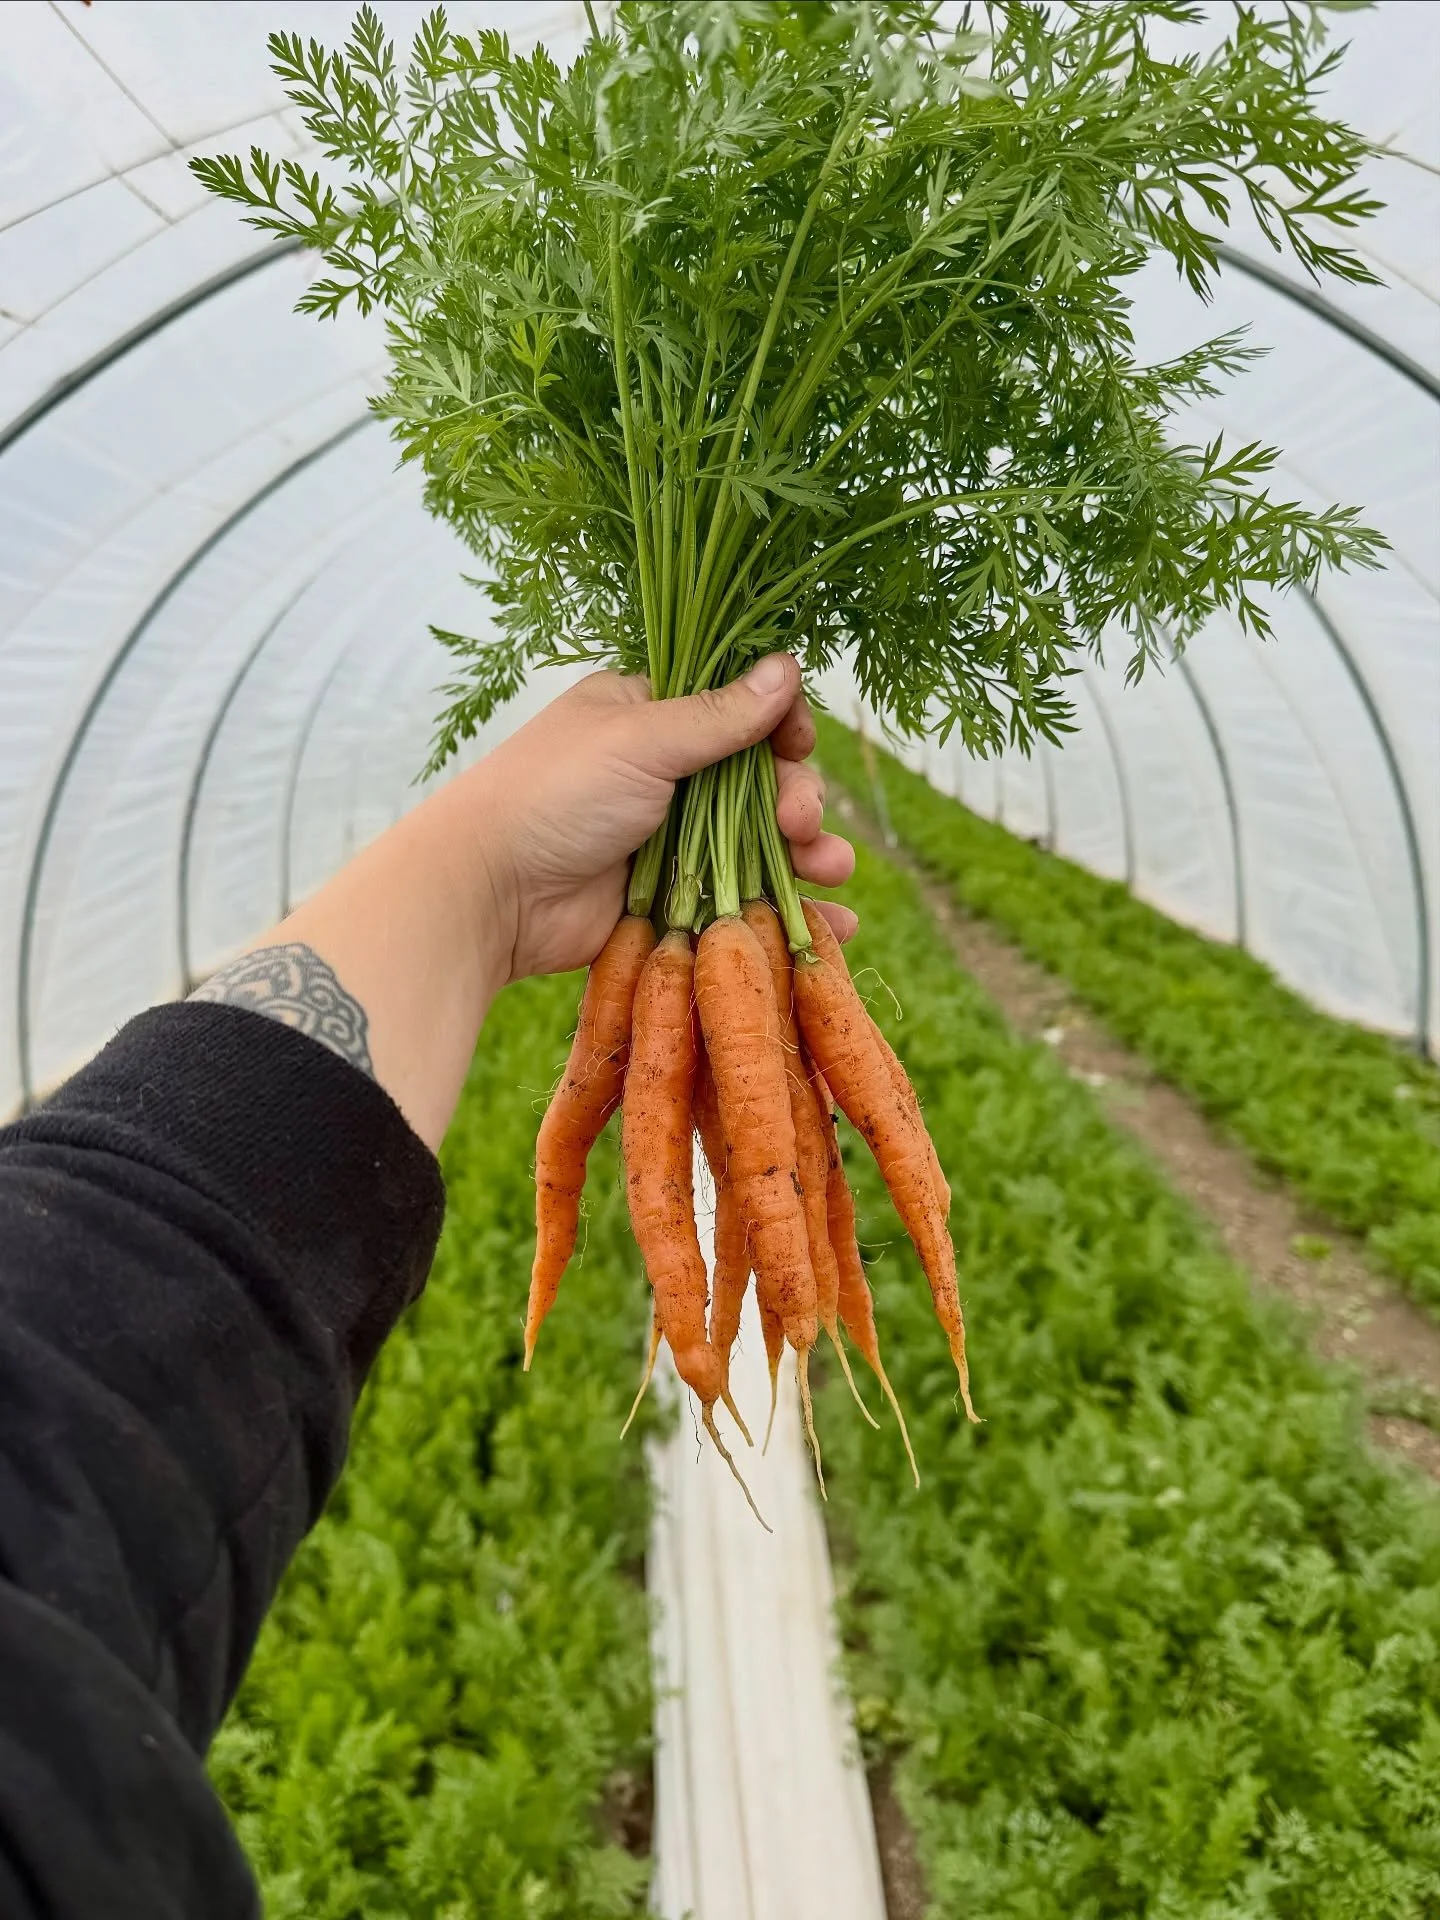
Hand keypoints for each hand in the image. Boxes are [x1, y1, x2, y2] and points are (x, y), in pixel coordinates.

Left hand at [471, 653, 856, 981]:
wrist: (489, 895)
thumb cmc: (553, 794)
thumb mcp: (641, 739)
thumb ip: (720, 715)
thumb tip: (788, 666)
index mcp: (649, 715)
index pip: (737, 709)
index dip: (778, 727)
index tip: (797, 745)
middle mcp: (662, 774)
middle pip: (759, 783)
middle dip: (797, 800)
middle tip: (802, 823)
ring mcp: (667, 841)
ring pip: (759, 846)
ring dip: (807, 856)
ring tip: (833, 872)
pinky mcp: (667, 902)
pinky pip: (740, 904)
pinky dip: (788, 915)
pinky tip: (834, 925)